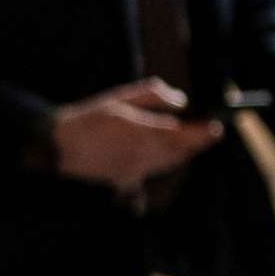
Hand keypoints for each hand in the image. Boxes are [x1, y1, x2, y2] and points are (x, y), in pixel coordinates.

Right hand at [49, 78, 221, 203]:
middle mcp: (141, 155)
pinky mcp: (126, 180)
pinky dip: (164, 161)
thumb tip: (181, 101)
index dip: (202, 133)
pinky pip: (154, 171)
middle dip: (197, 143)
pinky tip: (166, 152)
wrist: (58, 147)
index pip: (182, 135)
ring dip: (183, 152)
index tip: (216, 126)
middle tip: (211, 132)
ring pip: (169, 163)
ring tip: (193, 140)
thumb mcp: (120, 97)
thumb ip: (154, 95)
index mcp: (140, 132)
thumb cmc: (89, 118)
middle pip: (180, 152)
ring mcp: (134, 170)